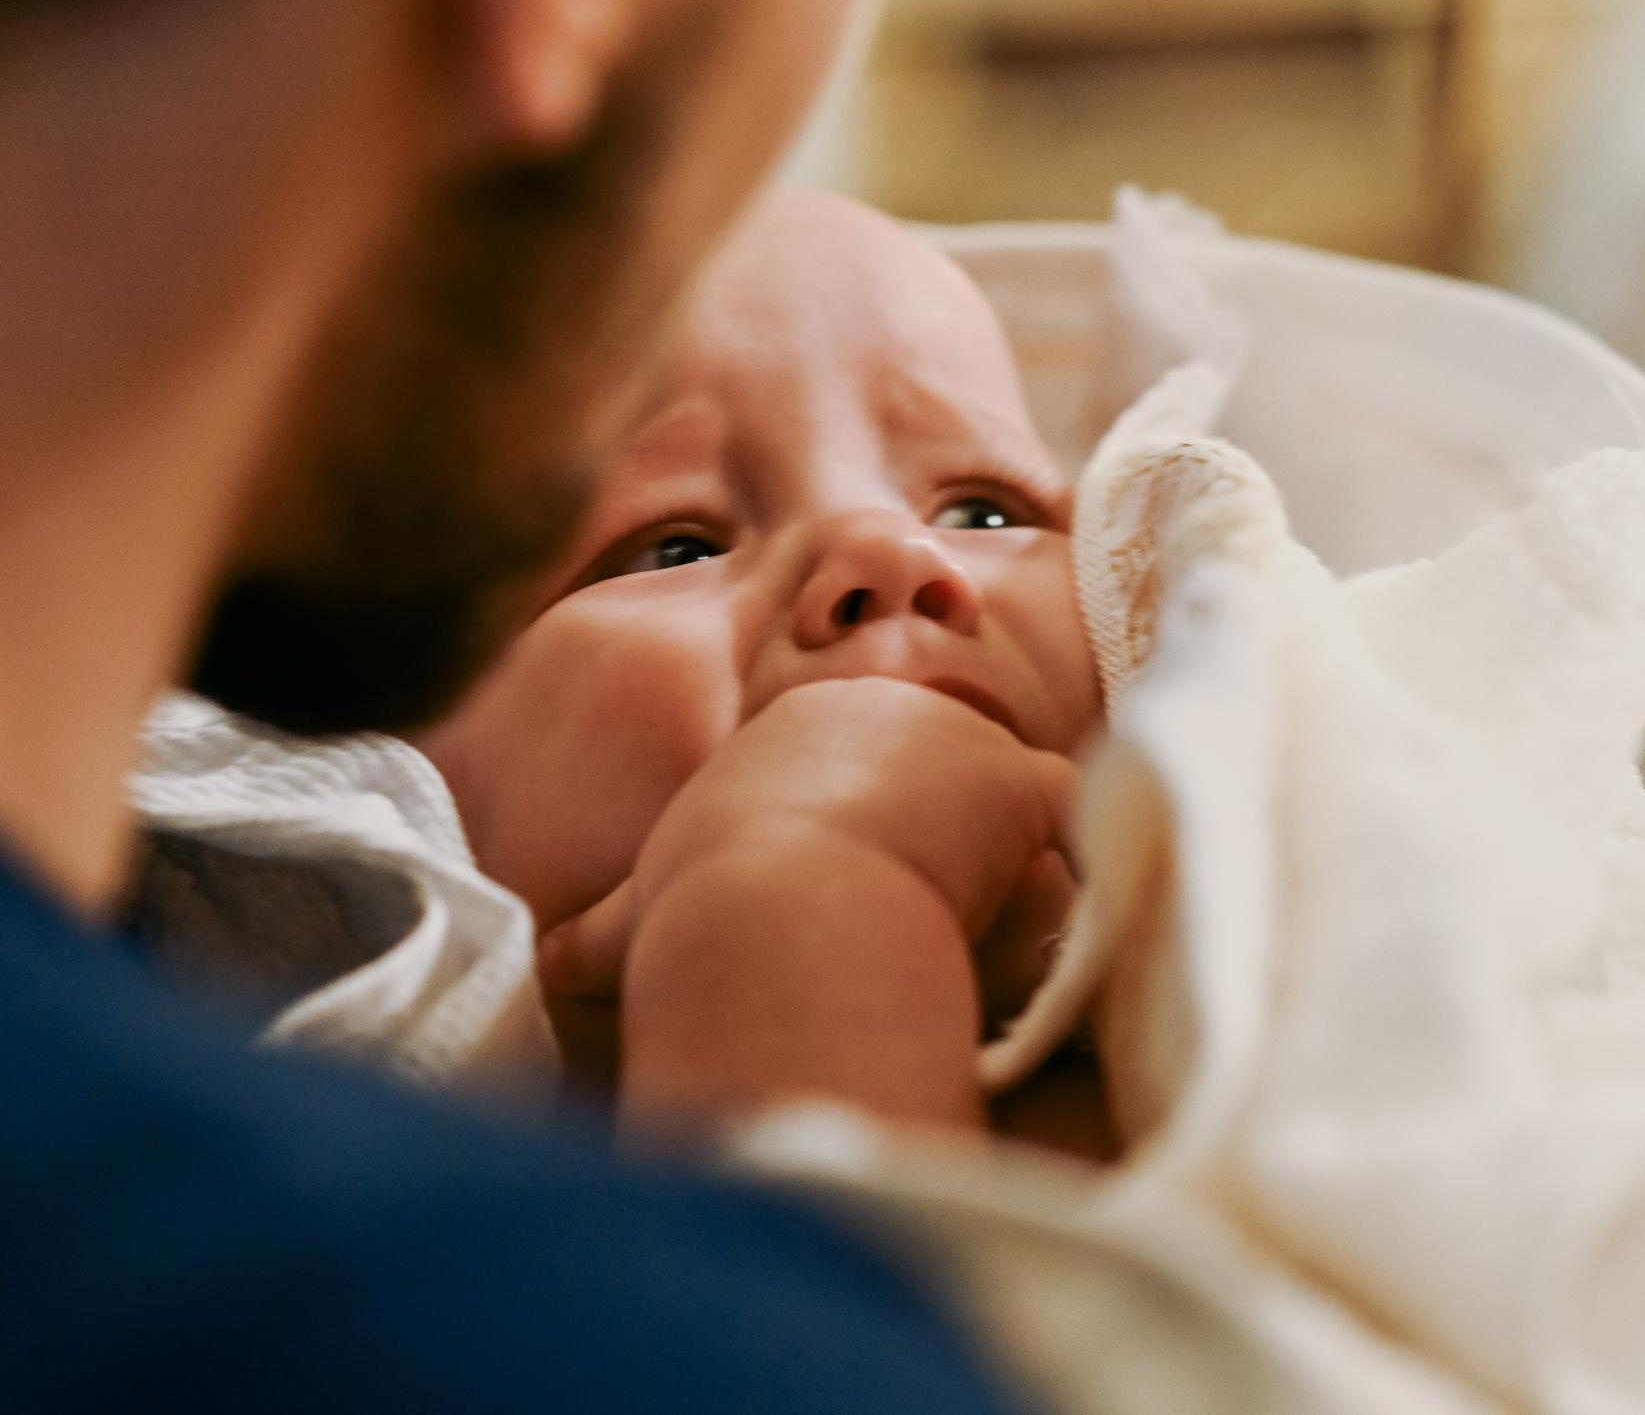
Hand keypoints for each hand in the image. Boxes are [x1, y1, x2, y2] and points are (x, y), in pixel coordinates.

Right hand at [542, 677, 1076, 1129]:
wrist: (776, 903)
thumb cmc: (698, 907)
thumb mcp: (644, 906)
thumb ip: (603, 929)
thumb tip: (550, 964)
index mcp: (792, 723)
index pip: (854, 759)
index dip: (865, 820)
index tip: (853, 880)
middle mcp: (877, 704)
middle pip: (927, 758)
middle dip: (930, 821)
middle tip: (913, 897)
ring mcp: (954, 733)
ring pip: (993, 778)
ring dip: (990, 838)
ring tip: (971, 908)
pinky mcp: (1015, 779)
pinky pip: (1064, 805)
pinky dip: (1071, 849)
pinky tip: (1060, 895)